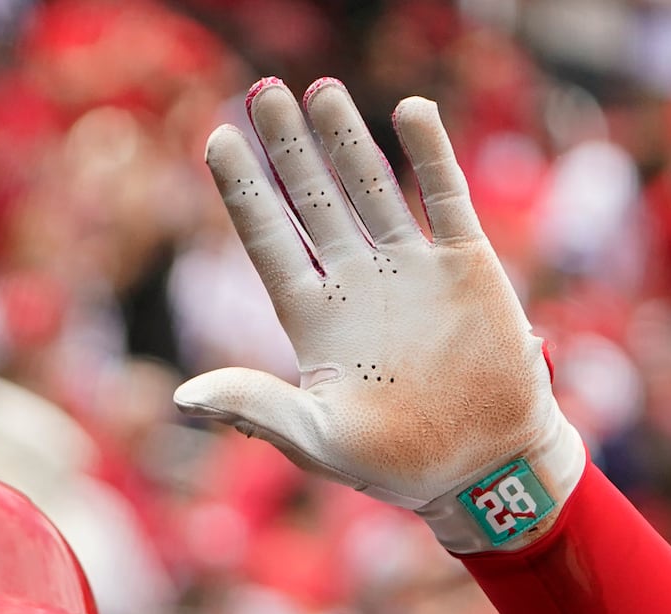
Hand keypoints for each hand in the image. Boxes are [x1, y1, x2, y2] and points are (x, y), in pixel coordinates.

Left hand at [175, 78, 583, 554]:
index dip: (243, 191)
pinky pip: (445, 197)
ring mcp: (412, 270)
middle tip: (261, 91)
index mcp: (315, 319)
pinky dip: (430, 153)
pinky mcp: (466, 265)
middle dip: (287, 146)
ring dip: (346, 139)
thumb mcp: (318, 439)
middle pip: (313, 199)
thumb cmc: (396, 463)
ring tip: (320, 89)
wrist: (486, 467)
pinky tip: (409, 110)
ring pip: (371, 187)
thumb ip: (256, 408)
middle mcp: (357, 283)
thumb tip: (185, 397)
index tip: (215, 139)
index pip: (268, 241)